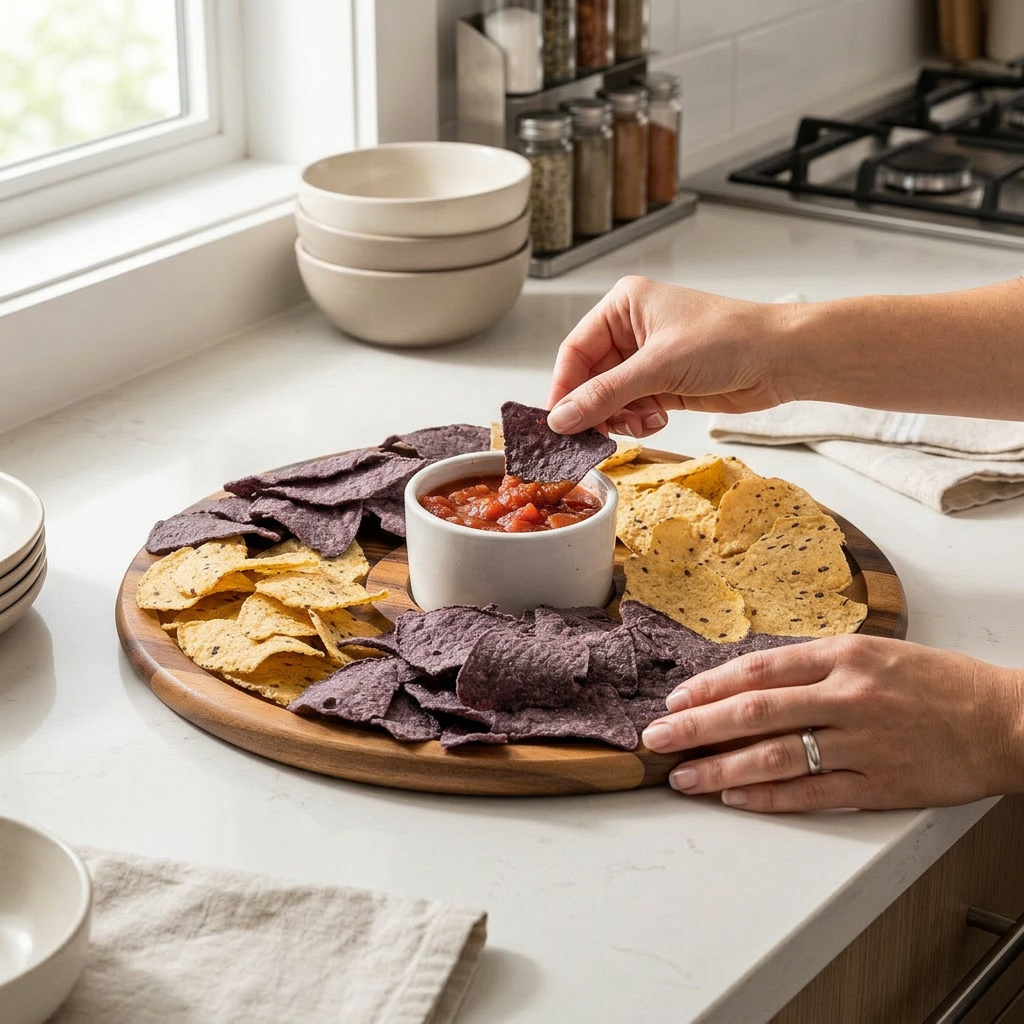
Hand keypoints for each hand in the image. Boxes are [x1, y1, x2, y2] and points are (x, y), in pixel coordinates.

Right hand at [546, 276, 797, 437]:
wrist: (782, 359)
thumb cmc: (727, 341)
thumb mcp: (658, 367)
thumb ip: (604, 395)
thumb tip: (561, 419)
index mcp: (624, 306)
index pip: (575, 350)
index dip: (563, 388)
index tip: (556, 423)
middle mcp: (631, 330)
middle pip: (590, 378)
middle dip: (593, 408)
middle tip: (589, 437)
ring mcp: (648, 359)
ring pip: (610, 398)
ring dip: (618, 417)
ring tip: (639, 422)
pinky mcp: (665, 384)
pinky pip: (632, 409)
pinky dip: (638, 421)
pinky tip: (657, 419)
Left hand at [640, 635, 1023, 811]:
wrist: (1005, 721)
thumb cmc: (939, 683)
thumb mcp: (874, 653)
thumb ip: (816, 666)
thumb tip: (753, 682)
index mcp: (843, 656)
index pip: (758, 670)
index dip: (710, 686)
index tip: (676, 700)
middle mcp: (846, 696)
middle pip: (754, 711)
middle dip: (696, 726)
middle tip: (657, 739)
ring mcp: (862, 744)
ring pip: (775, 757)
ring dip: (721, 769)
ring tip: (684, 777)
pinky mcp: (879, 786)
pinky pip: (812, 794)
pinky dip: (768, 798)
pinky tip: (736, 799)